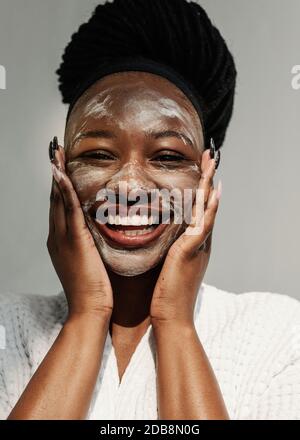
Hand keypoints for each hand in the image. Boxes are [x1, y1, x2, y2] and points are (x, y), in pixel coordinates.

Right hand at [47, 142, 112, 319]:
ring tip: (56, 154)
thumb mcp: (91, 262)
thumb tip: (102, 232)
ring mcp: (62, 238)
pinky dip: (64, 191)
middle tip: (55, 152)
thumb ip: (92, 245)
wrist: (90, 310)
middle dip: (55, 174)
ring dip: (57, 175)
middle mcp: (57, 237)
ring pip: (58, 200)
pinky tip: (62, 174)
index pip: (60, 206)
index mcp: (61, 241)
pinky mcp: (73, 241)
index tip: (62, 166)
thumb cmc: (95, 290)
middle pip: (55, 198)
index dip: (60, 185)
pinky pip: (68, 210)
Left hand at [150, 148, 220, 327]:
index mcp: (193, 245)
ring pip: (207, 209)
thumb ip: (167, 250)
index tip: (198, 170)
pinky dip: (210, 207)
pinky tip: (213, 191)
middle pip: (206, 204)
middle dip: (207, 179)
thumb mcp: (167, 266)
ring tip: (212, 163)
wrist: (171, 317)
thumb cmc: (166, 295)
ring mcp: (199, 246)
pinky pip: (203, 224)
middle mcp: (200, 242)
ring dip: (209, 184)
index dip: (200, 190)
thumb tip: (157, 240)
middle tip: (210, 157)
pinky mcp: (192, 251)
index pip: (198, 211)